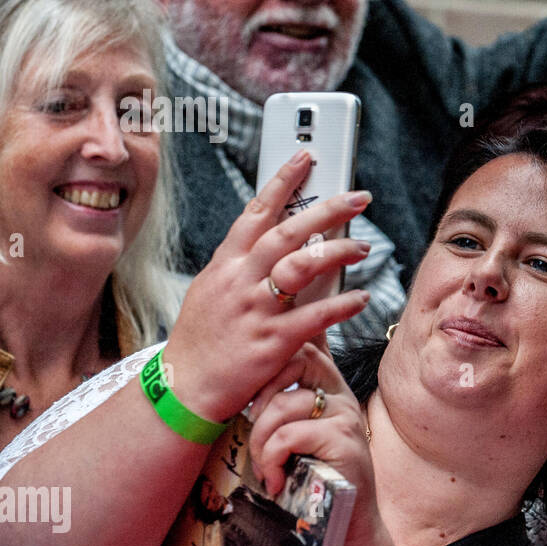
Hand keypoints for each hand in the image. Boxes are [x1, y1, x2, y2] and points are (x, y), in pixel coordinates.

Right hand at [162, 152, 372, 422]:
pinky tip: (362, 299)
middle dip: (327, 210)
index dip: (283, 181)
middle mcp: (239, 280)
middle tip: (359, 198)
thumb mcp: (211, 290)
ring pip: (301, 268)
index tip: (307, 157)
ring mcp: (255, 310)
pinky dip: (342, 305)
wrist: (182, 388)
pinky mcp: (272, 342)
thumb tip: (272, 238)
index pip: (257, 211)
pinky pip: (314, 317)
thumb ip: (241, 264)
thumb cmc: (200, 340)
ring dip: (338, 252)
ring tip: (364, 246)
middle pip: (287, 232)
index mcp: (226, 264)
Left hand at [247, 342, 383, 545]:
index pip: (302, 347)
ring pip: (282, 406)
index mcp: (330, 389)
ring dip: (260, 441)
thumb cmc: (311, 483)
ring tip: (265, 468)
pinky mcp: (343, 440)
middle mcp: (342, 395)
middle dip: (261, 392)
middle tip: (252, 425)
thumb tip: (245, 377)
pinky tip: (276, 480)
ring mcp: (346, 416)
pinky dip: (271, 461)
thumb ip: (283, 408)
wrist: (345, 526)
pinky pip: (288, 436)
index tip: (253, 399)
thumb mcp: (296, 437)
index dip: (270, 362)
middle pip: (295, 361)